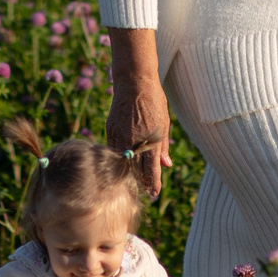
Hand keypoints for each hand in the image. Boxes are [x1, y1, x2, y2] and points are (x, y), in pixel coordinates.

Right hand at [106, 28, 171, 193]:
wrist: (133, 82)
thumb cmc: (153, 101)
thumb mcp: (164, 123)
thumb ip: (163, 146)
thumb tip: (167, 165)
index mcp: (150, 139)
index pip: (151, 168)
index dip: (153, 183)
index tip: (153, 194)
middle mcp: (134, 140)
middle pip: (135, 168)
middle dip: (140, 181)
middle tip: (144, 190)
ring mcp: (119, 135)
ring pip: (122, 160)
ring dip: (129, 171)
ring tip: (134, 180)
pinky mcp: (110, 129)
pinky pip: (113, 149)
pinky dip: (119, 157)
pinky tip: (124, 161)